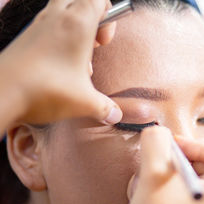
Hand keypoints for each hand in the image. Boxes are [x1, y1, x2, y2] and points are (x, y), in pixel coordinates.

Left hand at [0, 0, 121, 124]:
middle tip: (94, 42)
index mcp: (77, 23)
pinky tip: (60, 67)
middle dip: (91, 16)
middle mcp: (56, 18)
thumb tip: (116, 115)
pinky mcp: (25, 38)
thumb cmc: (46, 90)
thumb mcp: (85, 102)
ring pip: (61, 11)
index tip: (104, 41)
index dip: (109, 14)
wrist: (0, 94)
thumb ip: (105, 107)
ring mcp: (38, 26)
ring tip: (78, 59)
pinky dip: (58, 40)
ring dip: (74, 29)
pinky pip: (47, 27)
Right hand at [120, 127, 203, 203]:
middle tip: (157, 168)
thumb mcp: (154, 177)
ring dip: (165, 169)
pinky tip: (148, 194)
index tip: (172, 150)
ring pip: (189, 166)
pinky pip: (179, 179)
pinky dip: (162, 180)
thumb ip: (156, 144)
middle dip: (177, 157)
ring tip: (149, 186)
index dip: (197, 143)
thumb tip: (156, 130)